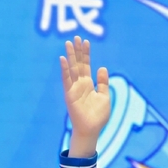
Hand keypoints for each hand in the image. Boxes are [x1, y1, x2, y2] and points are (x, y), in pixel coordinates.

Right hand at [60, 36, 109, 156]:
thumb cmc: (98, 116)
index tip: (86, 41)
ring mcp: (73, 88)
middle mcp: (80, 84)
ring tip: (68, 43)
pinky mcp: (69, 94)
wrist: (91, 129)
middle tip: (76, 37)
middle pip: (78, 64)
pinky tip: (63, 59)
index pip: (86, 65)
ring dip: (70, 56)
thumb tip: (102, 67)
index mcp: (88, 84)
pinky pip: (66, 80)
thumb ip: (103, 83)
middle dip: (77, 51)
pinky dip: (64, 70)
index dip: (86, 54)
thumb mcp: (104, 97)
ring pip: (71, 68)